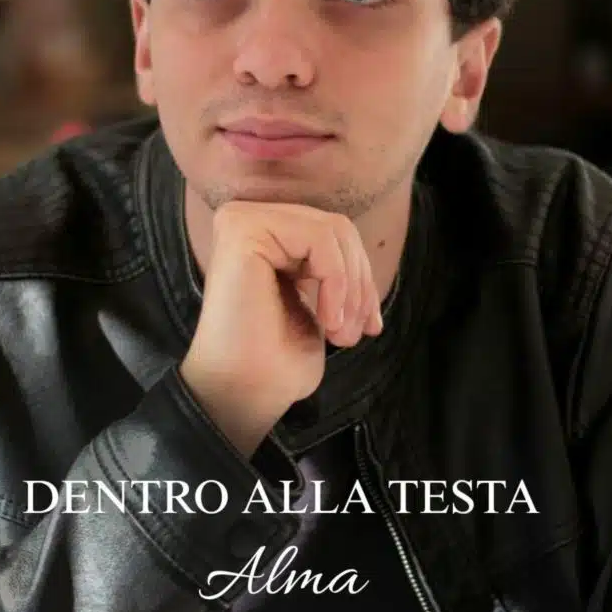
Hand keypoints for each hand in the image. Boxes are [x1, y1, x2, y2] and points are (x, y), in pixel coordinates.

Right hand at [179, 201, 383, 455]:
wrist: (245, 391)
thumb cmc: (277, 360)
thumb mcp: (318, 305)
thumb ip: (333, 272)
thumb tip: (364, 266)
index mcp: (264, 237)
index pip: (333, 235)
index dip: (361, 278)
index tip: (370, 325)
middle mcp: (247, 220)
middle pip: (337, 228)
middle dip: (359, 283)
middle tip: (354, 333)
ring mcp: (241, 220)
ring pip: (332, 230)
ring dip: (350, 287)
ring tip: (341, 332)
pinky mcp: (242, 229)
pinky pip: (318, 238)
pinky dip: (336, 281)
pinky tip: (327, 319)